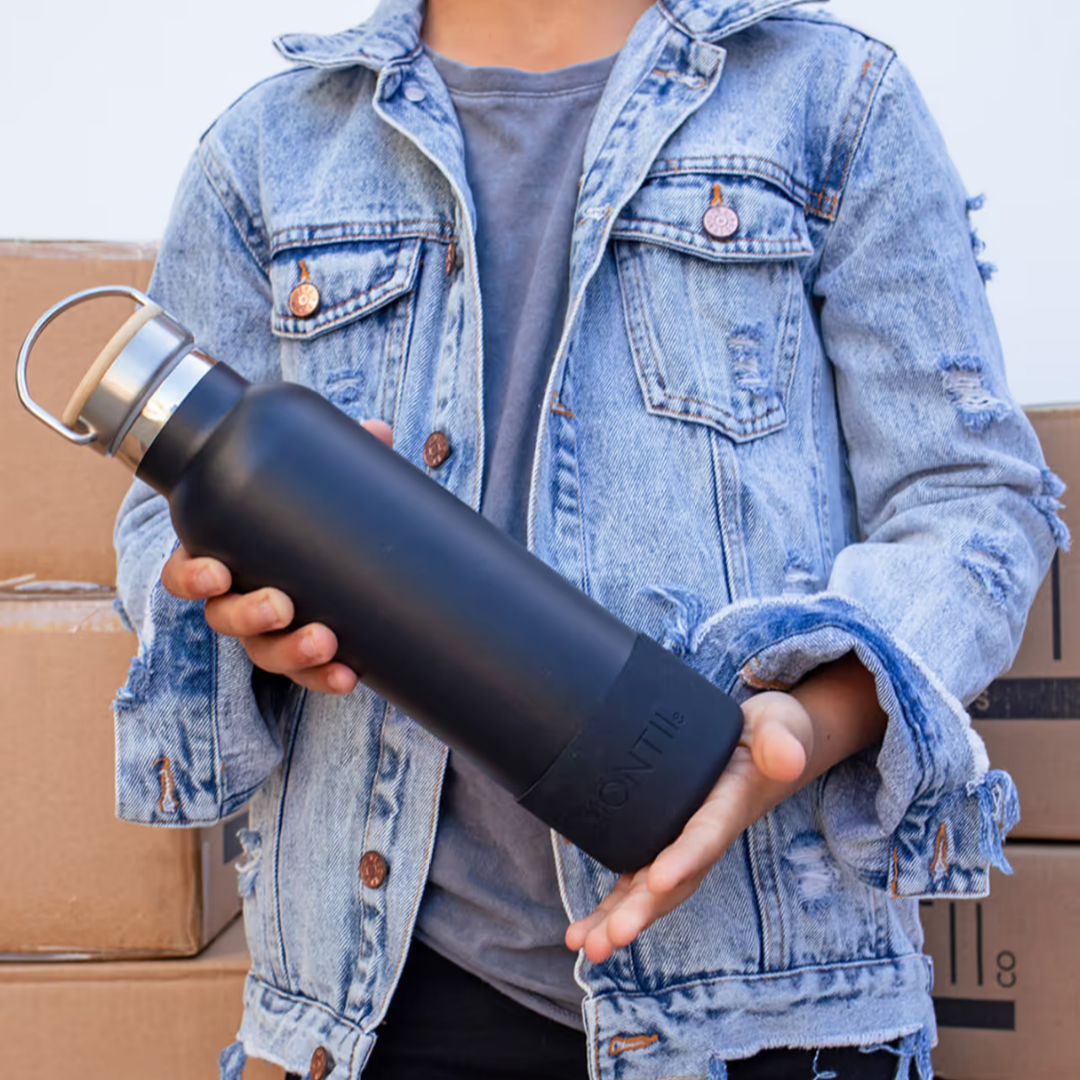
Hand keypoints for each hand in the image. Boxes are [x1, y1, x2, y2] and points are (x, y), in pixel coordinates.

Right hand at [159, 418, 393, 694]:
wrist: (335, 558)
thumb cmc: (304, 519)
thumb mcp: (316, 489)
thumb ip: (341, 458)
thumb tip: (377, 431)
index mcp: (226, 555)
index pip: (187, 571)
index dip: (192, 576)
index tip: (215, 571)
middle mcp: (238, 600)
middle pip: (224, 618)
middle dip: (250, 615)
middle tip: (282, 604)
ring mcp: (268, 633)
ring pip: (263, 652)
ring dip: (291, 652)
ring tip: (325, 642)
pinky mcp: (301, 656)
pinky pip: (305, 677)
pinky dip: (325, 678)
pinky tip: (350, 676)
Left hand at [565, 653, 886, 962]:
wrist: (764, 742)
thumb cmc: (772, 733)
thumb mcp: (782, 726)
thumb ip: (782, 741)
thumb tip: (787, 757)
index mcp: (731, 805)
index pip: (707, 836)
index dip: (685, 858)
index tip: (657, 880)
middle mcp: (704, 834)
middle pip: (673, 880)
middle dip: (641, 911)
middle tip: (608, 938)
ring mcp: (682, 841)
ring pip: (648, 888)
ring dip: (617, 919)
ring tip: (585, 946)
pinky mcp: (662, 838)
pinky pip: (635, 877)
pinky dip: (610, 906)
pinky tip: (579, 925)